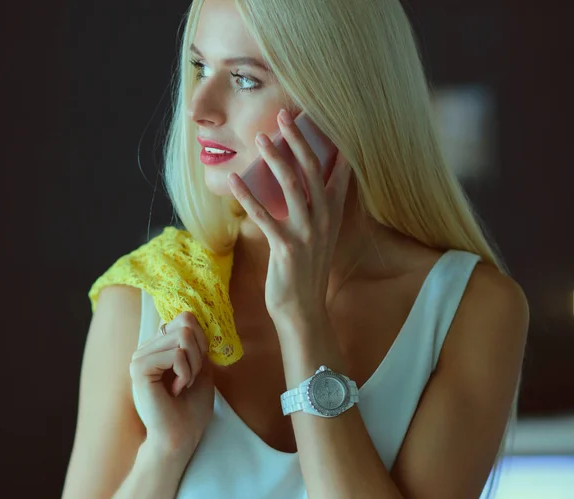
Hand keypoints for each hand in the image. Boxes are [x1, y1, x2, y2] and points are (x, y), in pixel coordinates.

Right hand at [129, 312, 214, 457]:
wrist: (180, 438)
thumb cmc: (191, 408)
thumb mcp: (201, 368)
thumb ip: (196, 343)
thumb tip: (192, 318)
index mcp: (159, 346)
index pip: (185, 317)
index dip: (201, 339)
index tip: (198, 366)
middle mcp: (147, 347)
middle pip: (186, 324)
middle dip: (198, 353)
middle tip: (189, 378)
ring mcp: (140, 356)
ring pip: (183, 336)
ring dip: (192, 365)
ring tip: (181, 385)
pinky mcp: (139, 368)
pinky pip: (176, 354)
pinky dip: (185, 373)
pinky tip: (175, 390)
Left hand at [227, 109, 352, 325]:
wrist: (304, 308)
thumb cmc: (305, 270)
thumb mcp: (317, 236)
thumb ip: (314, 208)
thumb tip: (297, 180)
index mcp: (333, 214)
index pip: (339, 171)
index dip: (330, 142)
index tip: (317, 117)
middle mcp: (325, 220)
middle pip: (314, 170)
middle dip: (298, 139)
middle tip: (283, 115)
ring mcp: (308, 234)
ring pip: (293, 187)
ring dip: (275, 160)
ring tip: (260, 139)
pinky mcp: (286, 248)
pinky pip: (264, 216)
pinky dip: (247, 196)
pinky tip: (233, 181)